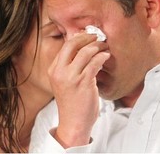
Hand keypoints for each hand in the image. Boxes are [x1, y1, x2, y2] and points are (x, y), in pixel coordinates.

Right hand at [48, 33, 109, 147]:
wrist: (73, 122)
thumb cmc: (72, 102)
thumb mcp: (64, 82)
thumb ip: (69, 66)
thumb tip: (82, 49)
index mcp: (53, 70)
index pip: (65, 46)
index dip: (78, 38)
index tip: (88, 36)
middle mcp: (60, 72)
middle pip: (72, 44)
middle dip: (86, 37)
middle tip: (96, 36)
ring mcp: (71, 77)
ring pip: (86, 52)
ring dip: (98, 46)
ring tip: (104, 46)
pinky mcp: (83, 82)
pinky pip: (95, 62)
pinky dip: (102, 56)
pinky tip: (106, 56)